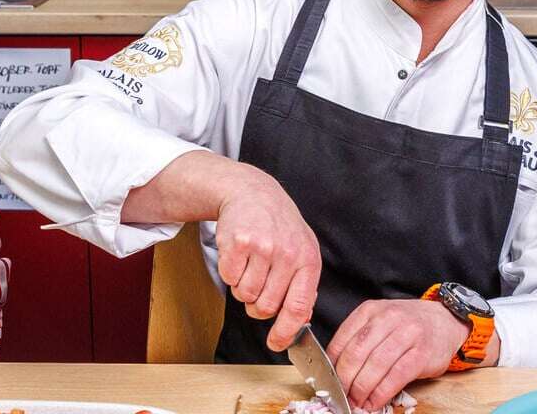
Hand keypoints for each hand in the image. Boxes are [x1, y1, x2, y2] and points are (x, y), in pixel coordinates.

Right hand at [214, 166, 320, 351]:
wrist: (252, 192)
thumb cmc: (278, 225)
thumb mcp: (302, 249)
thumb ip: (303, 285)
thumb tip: (301, 320)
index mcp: (308, 259)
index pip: (298, 307)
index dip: (286, 331)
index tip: (276, 343)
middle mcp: (287, 254)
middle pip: (265, 306)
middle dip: (256, 306)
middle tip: (256, 289)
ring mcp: (262, 247)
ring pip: (244, 295)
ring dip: (242, 288)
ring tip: (248, 267)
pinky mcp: (238, 242)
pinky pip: (228, 278)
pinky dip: (229, 273)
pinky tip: (238, 256)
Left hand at [327, 299, 467, 410]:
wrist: (444, 321)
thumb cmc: (406, 325)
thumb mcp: (379, 321)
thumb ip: (358, 338)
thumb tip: (336, 368)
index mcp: (369, 310)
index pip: (342, 339)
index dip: (332, 364)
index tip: (328, 380)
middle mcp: (386, 318)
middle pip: (357, 353)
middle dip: (345, 379)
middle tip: (341, 394)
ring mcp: (406, 334)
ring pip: (376, 365)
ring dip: (362, 389)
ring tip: (356, 402)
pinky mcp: (422, 354)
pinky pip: (396, 376)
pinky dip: (382, 393)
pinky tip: (374, 402)